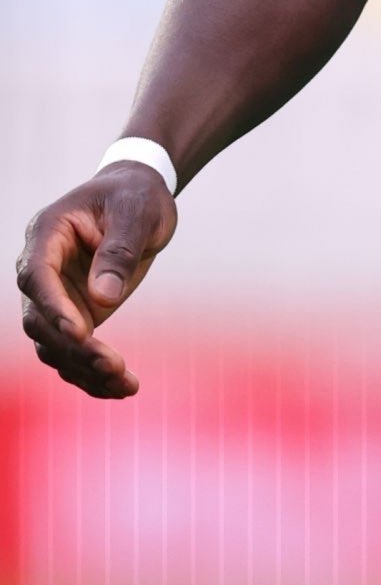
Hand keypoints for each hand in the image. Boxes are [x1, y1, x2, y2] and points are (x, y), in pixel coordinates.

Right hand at [16, 165, 176, 397]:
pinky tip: (121, 389)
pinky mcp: (74, 316)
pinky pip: (73, 353)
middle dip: (74, 348)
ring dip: (84, 369)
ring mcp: (56, 297)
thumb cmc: (135, 195)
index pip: (37, 276)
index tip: (80, 333)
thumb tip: (102, 298)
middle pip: (40, 320)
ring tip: (126, 385)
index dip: (54, 308)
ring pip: (53, 345)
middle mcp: (42, 270)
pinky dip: (93, 374)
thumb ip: (119, 250)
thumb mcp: (136, 211)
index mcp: (46, 234)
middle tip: (114, 365)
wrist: (140, 198)